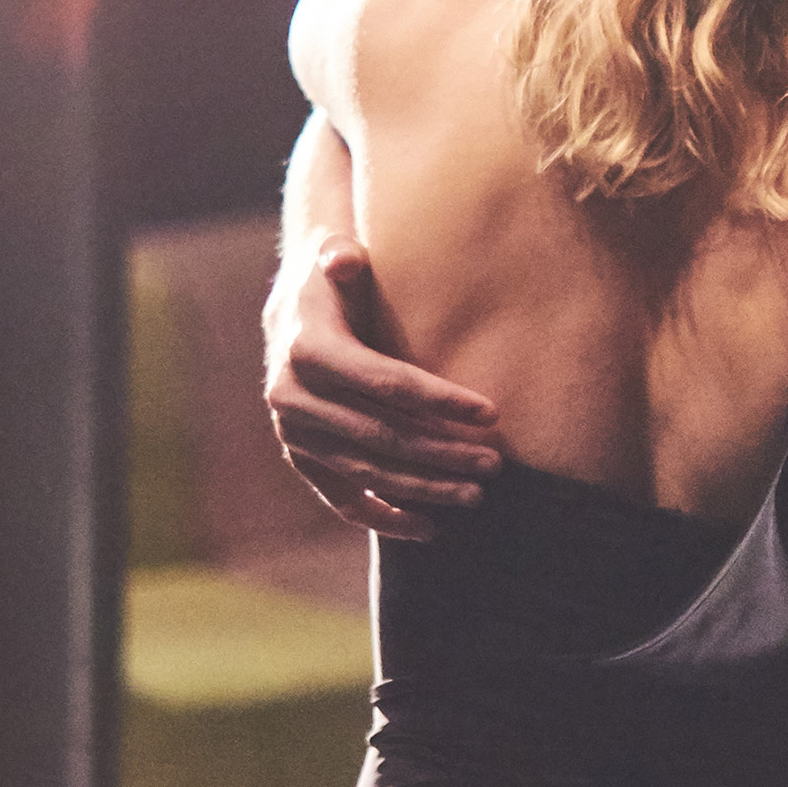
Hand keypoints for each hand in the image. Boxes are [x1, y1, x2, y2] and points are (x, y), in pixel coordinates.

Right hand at [264, 232, 505, 539]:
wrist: (293, 312)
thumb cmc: (333, 281)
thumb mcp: (333, 257)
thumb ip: (341, 257)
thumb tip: (345, 259)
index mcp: (307, 351)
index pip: (386, 383)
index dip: (440, 400)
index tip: (491, 413)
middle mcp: (293, 398)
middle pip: (382, 435)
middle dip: (443, 452)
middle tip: (494, 463)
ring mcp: (295, 435)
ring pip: (368, 472)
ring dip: (424, 488)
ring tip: (475, 494)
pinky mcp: (302, 458)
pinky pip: (342, 499)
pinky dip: (383, 518)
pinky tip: (429, 529)